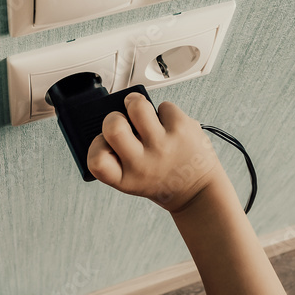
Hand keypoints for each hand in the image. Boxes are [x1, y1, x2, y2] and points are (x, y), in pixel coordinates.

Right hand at [87, 93, 225, 212]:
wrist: (198, 190)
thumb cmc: (162, 181)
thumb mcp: (133, 181)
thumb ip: (117, 157)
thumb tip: (112, 117)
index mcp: (126, 179)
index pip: (96, 160)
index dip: (97, 146)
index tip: (106, 144)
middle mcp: (144, 163)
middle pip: (113, 125)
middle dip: (114, 116)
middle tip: (123, 121)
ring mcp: (164, 144)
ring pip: (137, 106)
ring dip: (136, 103)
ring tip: (142, 113)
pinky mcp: (182, 129)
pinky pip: (163, 106)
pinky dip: (164, 112)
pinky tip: (168, 126)